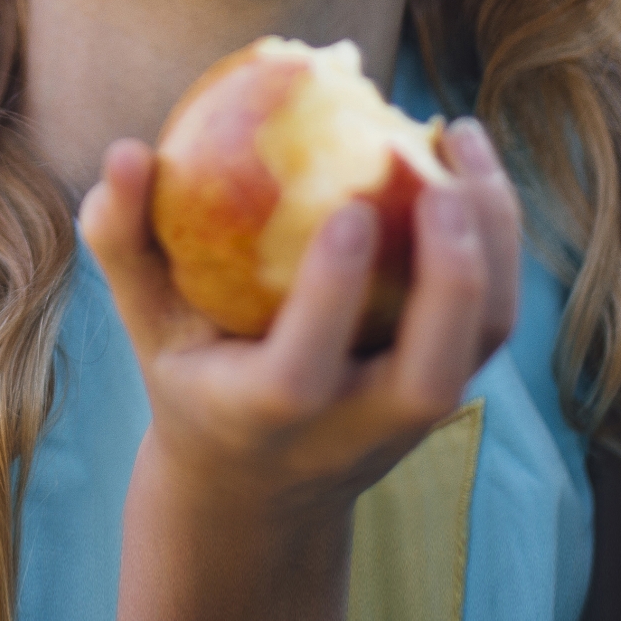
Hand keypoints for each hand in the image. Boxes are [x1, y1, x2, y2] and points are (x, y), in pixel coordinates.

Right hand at [80, 117, 521, 515]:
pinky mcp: (453, 386)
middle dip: (450, 282)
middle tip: (440, 181)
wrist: (261, 483)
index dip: (331, 295)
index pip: (303, 373)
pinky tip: (468, 159)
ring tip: (460, 137)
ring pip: (481, 341)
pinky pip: (495, 314)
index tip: (349, 209)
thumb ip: (123, 243)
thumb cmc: (194, 374)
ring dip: (492, 242)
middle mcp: (353, 429)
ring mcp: (413, 415)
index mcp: (266, 418)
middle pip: (428, 378)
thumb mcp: (146, 324)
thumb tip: (126, 152)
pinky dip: (497, 237)